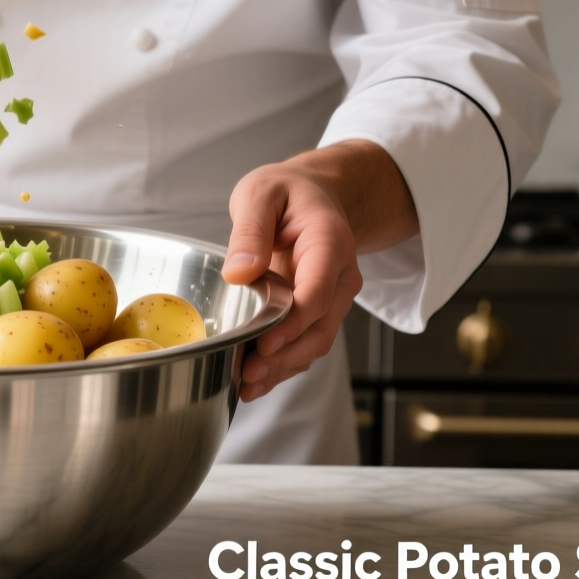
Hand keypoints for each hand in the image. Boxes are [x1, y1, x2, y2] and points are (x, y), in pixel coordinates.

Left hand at [221, 141, 417, 401]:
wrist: (315, 195)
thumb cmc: (287, 193)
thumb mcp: (261, 193)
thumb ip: (250, 231)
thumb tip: (240, 272)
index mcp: (330, 243)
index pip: (318, 291)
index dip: (293, 323)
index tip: (265, 344)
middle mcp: (339, 276)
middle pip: (319, 327)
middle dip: (285, 356)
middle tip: (247, 374)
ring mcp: (333, 297)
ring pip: (315, 342)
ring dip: (283, 368)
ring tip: (246, 385)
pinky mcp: (319, 311)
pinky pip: (305, 343)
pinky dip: (283, 365)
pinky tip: (255, 381)